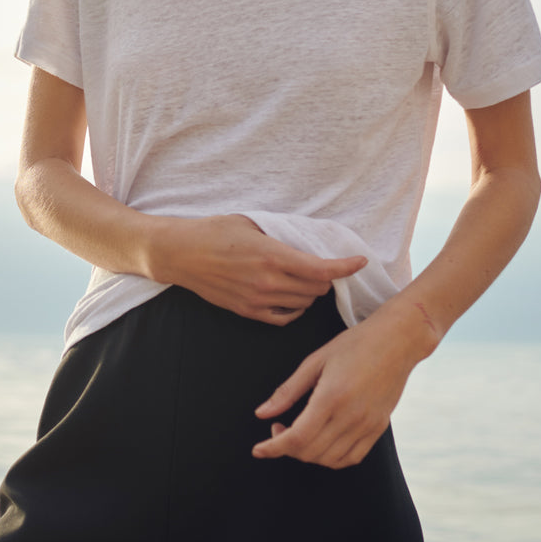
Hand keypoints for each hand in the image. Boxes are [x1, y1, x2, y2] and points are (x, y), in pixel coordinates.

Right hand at [153, 213, 366, 325]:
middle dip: (327, 277)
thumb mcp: (253, 224)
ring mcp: (258, 300)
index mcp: (272, 255)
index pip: (321, 269)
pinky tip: (292, 297)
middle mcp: (268, 281)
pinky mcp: (248, 312)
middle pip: (317, 288)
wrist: (181, 254)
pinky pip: (285, 318)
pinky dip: (295, 309)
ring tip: (306, 279)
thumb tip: (309, 241)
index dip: (345, 266)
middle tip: (324, 266)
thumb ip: (283, 235)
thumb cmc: (214, 232)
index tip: (359, 261)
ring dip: (311, 292)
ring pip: (304, 304)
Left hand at [252, 302, 433, 465]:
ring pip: (329, 459)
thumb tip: (261, 413)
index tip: (258, 450)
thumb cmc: (354, 345)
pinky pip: (351, 458)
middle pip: (310, 452)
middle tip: (278, 428)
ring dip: (307, 454)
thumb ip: (287, 391)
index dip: (273, 448)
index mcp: (331, 397)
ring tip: (299, 434)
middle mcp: (351, 416)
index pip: (297, 438)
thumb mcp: (315, 361)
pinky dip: (331, 458)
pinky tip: (321, 442)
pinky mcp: (379, 429)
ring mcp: (368, 425)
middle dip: (286, 448)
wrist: (397, 341)